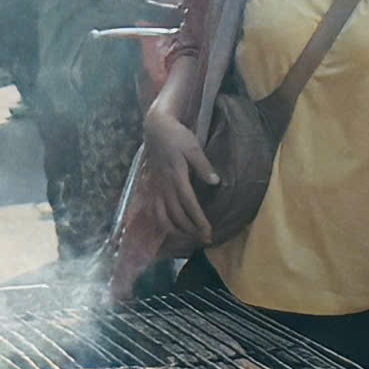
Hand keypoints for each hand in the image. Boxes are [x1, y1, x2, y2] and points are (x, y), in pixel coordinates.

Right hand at [141, 96, 218, 243]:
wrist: (156, 129)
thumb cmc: (177, 137)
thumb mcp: (193, 147)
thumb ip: (204, 166)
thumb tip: (216, 183)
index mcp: (177, 177)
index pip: (189, 205)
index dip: (199, 221)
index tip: (209, 233)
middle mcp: (165, 186)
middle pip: (177, 216)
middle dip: (191, 230)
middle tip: (205, 239)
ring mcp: (157, 188)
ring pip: (164, 217)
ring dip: (177, 231)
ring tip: (190, 238)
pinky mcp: (152, 188)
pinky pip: (155, 211)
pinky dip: (163, 223)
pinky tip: (172, 230)